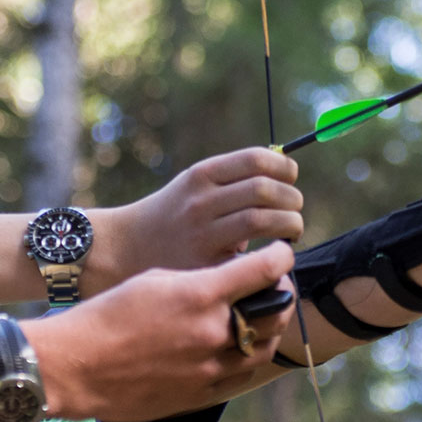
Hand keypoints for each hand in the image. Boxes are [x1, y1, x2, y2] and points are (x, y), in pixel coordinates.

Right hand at [30, 243, 295, 419]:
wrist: (74, 366)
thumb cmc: (105, 315)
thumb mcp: (152, 280)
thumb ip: (196, 281)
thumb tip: (225, 283)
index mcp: (200, 295)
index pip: (263, 270)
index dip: (280, 257)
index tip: (280, 253)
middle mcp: (212, 332)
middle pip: (275, 311)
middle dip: (280, 293)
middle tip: (274, 285)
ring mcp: (208, 369)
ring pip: (262, 349)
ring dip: (267, 330)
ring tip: (259, 319)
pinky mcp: (198, 396)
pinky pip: (239, 377)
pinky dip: (245, 360)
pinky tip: (236, 349)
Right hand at [94, 148, 303, 279]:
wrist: (128, 248)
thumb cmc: (173, 215)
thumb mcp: (194, 186)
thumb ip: (233, 181)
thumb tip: (286, 174)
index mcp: (201, 175)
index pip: (257, 159)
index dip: (284, 168)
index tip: (291, 178)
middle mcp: (201, 200)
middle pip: (265, 189)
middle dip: (292, 198)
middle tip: (294, 209)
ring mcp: (203, 232)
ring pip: (263, 219)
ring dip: (290, 223)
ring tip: (291, 230)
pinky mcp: (207, 262)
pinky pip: (253, 254)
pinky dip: (272, 251)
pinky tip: (272, 253)